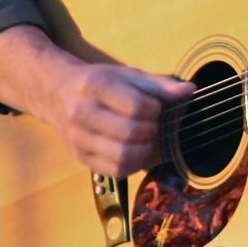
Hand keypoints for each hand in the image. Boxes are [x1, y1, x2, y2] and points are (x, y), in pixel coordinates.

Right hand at [53, 61, 194, 177]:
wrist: (58, 94)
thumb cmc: (99, 82)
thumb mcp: (127, 75)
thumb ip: (158, 84)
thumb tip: (190, 90)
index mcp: (95, 87)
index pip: (136, 106)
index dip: (155, 110)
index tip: (154, 108)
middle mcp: (82, 113)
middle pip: (130, 132)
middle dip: (151, 130)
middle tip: (152, 124)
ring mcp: (79, 138)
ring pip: (122, 156)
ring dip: (144, 150)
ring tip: (146, 139)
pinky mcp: (81, 157)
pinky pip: (115, 170)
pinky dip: (133, 164)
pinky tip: (136, 151)